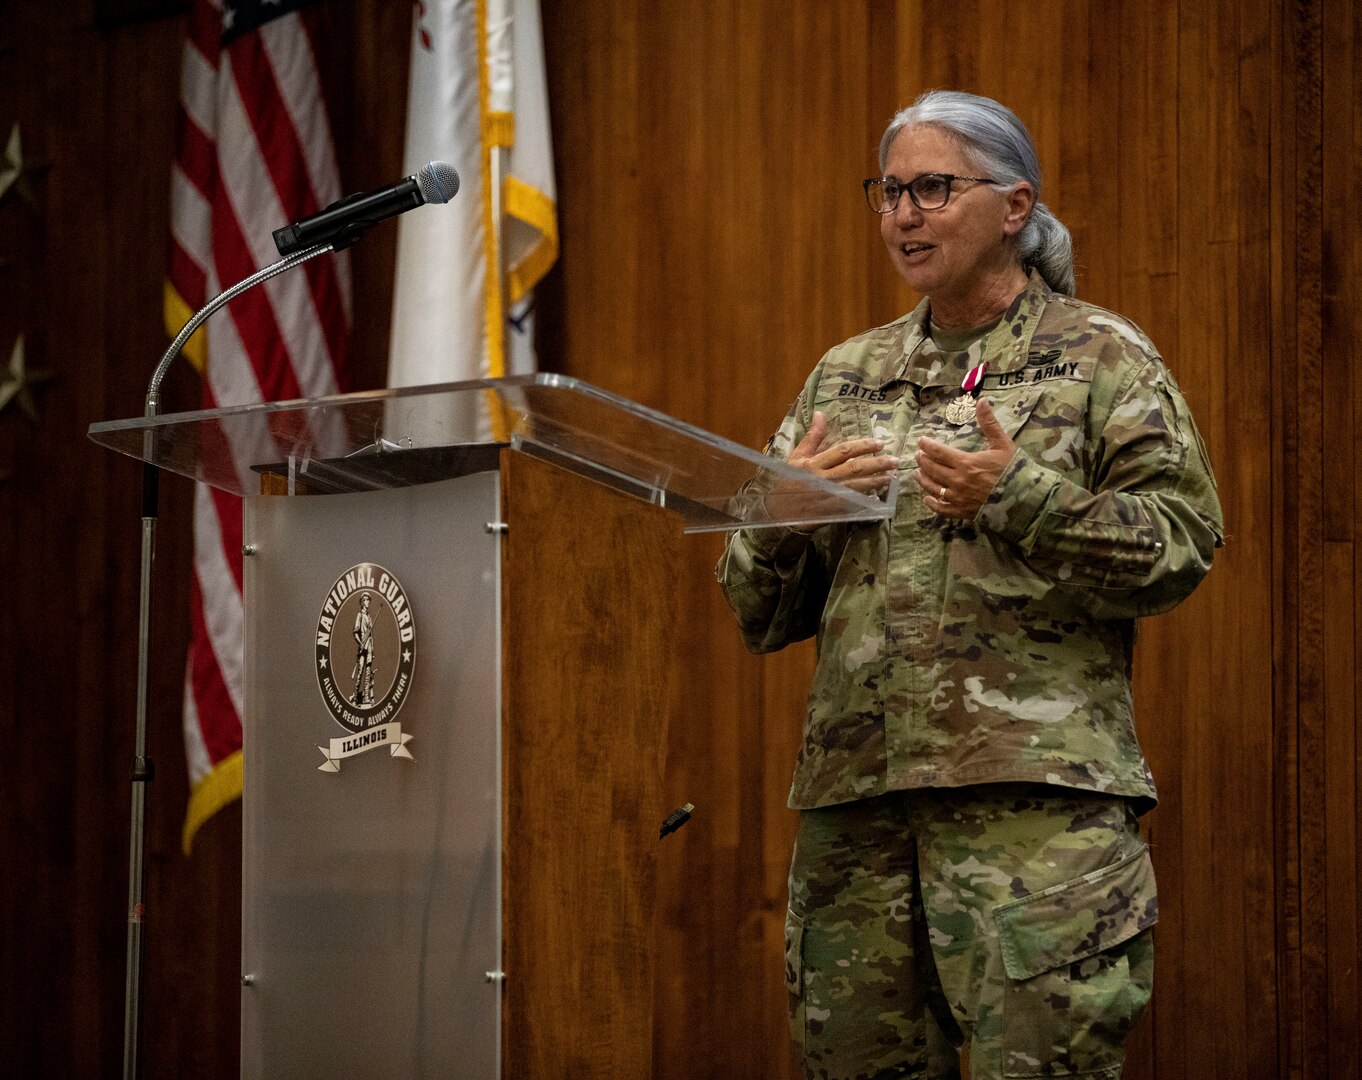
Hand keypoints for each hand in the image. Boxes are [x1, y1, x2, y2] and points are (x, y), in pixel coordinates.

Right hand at [766, 410, 899, 527]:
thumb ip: (812, 436)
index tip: (879, 443)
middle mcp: (821, 478)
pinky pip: (850, 504)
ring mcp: (826, 496)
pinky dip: (864, 500)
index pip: (842, 451)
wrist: (777, 511)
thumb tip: (821, 414)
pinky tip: (878, 497)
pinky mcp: (829, 511)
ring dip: (875, 481)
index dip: (862, 446)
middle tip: (894, 460)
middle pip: (853, 468)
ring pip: (855, 486)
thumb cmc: (787, 480)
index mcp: (813, 463)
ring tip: (891, 477)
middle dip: (876, 464)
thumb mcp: (796, 456)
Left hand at [915, 398, 1016, 518]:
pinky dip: (932, 503)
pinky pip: (942, 508)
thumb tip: (982, 400)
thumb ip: (989, 423)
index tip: (921, 441)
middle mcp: (957, 481)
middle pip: (932, 469)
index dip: (927, 445)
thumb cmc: (1013, 469)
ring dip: (923, 479)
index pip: (938, 452)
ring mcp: (958, 498)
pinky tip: (927, 498)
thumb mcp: (1002, 443)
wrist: (1023, 498)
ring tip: (918, 473)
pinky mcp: (962, 512)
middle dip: (923, 461)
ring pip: (933, 488)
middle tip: (918, 455)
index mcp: (965, 463)